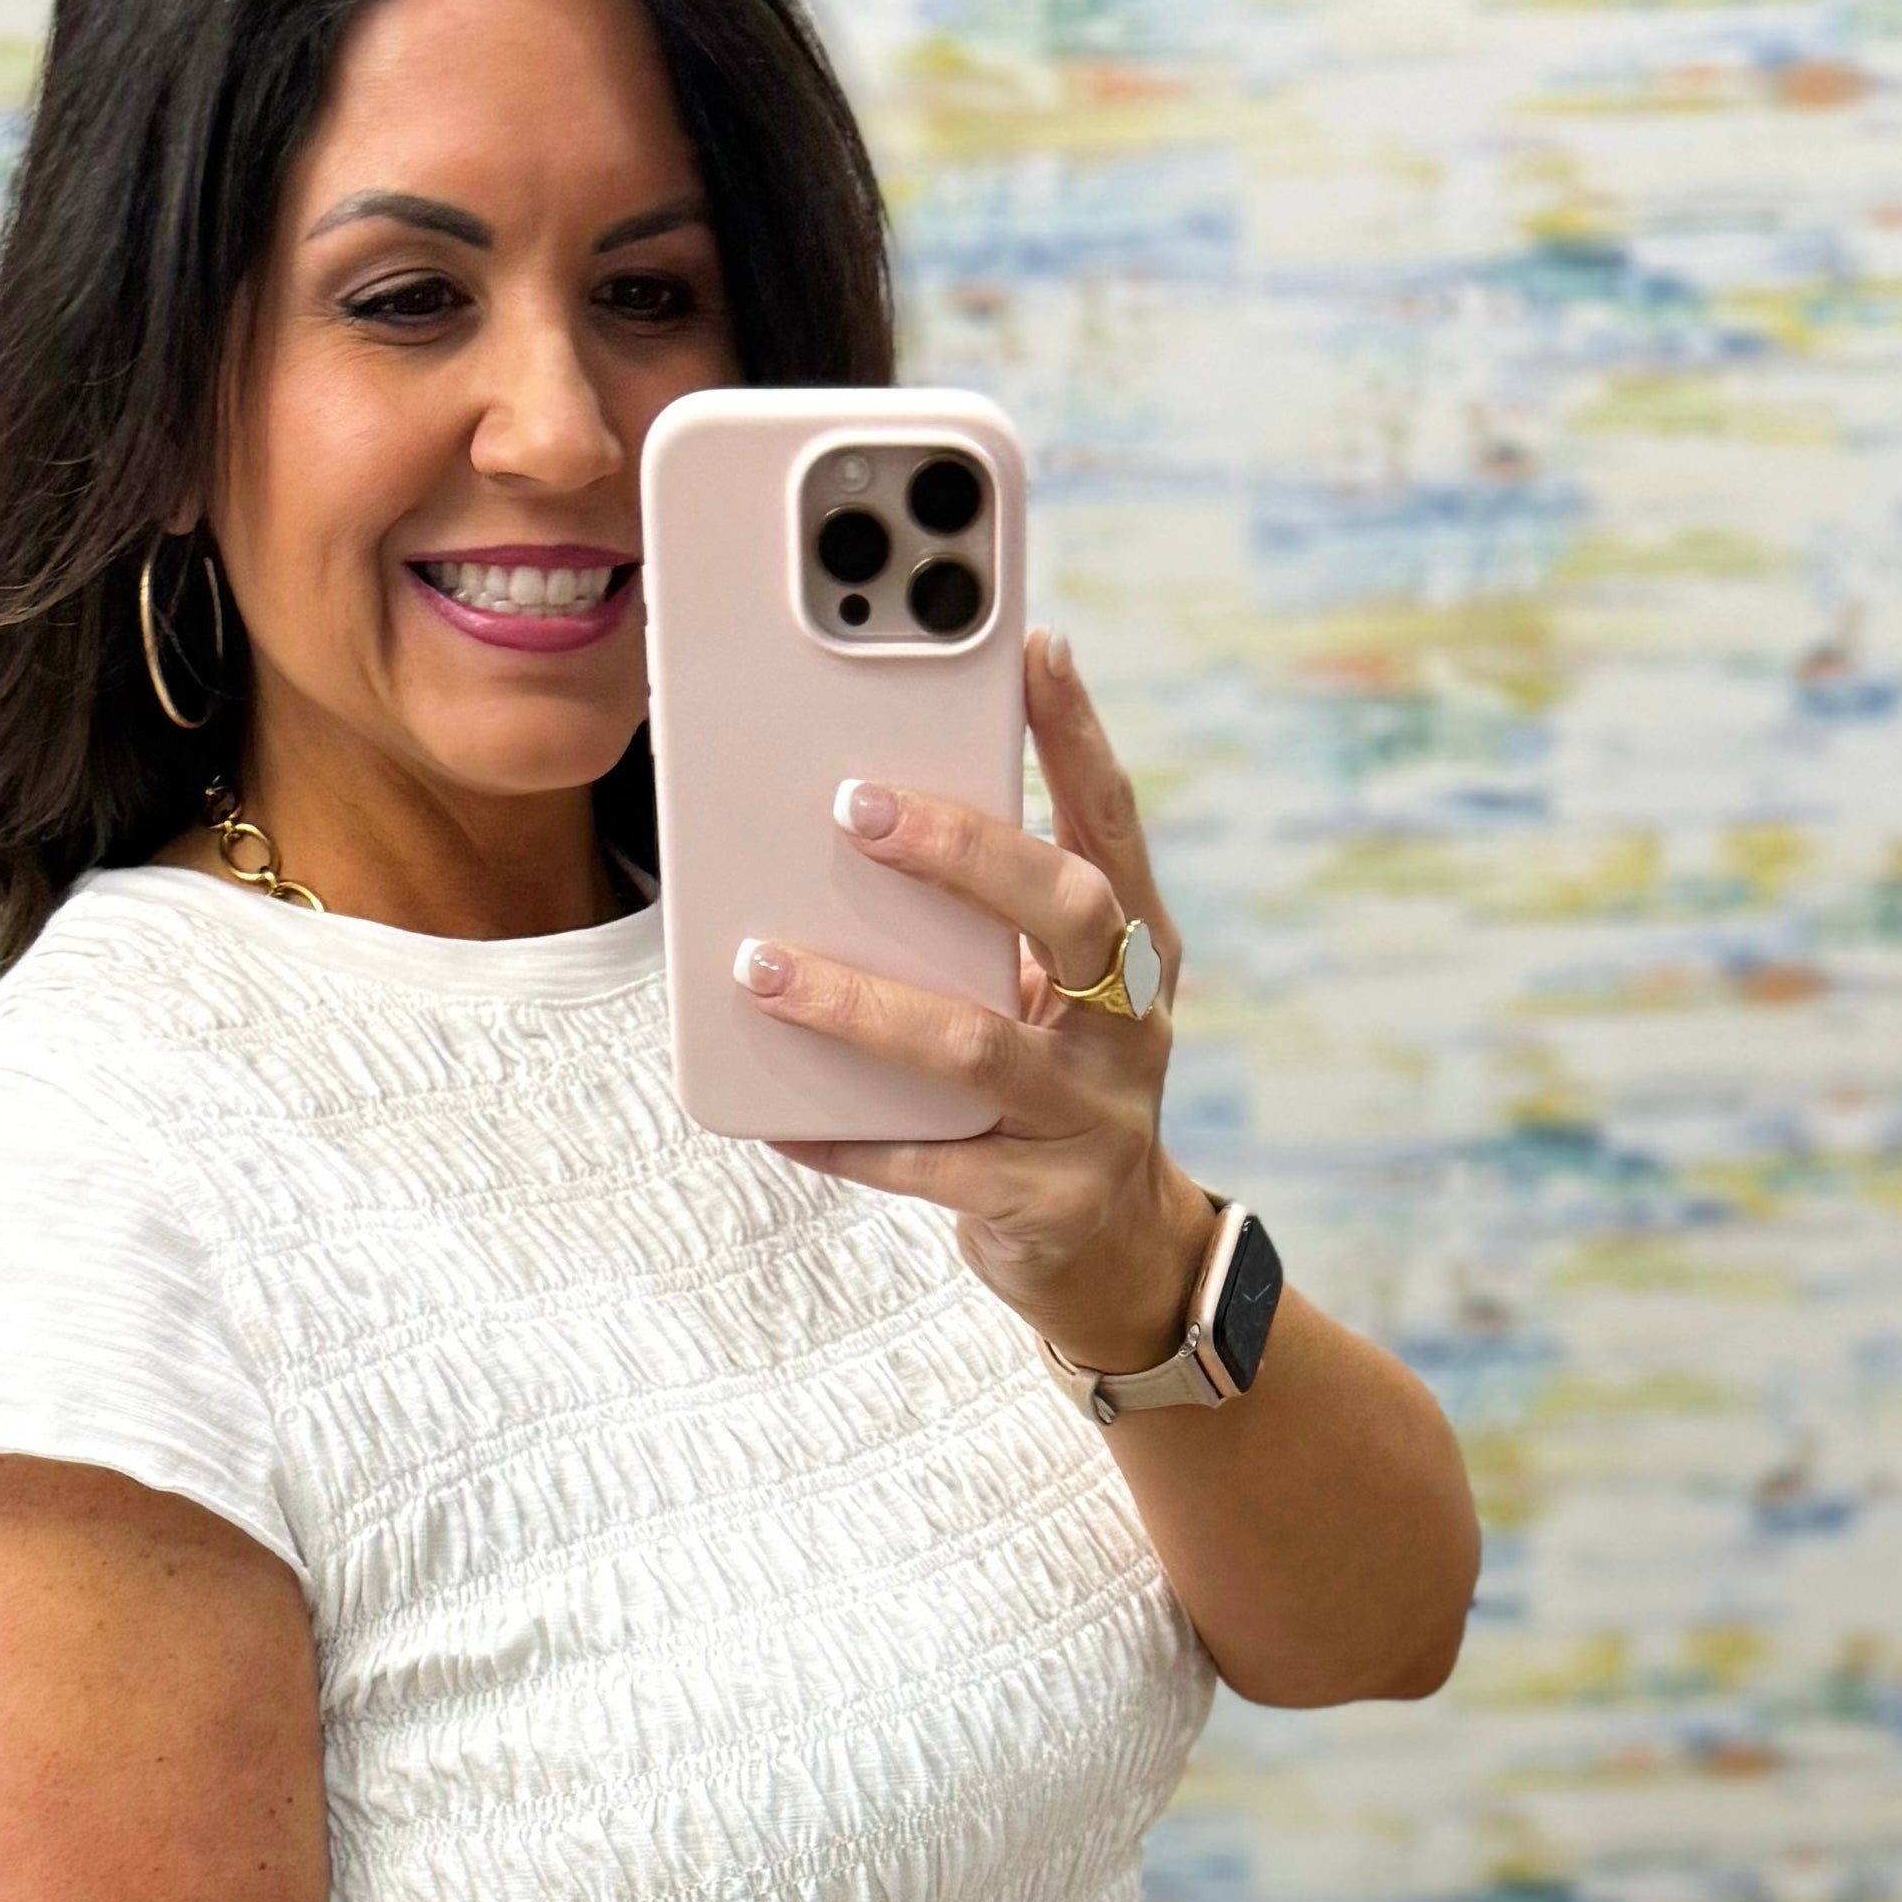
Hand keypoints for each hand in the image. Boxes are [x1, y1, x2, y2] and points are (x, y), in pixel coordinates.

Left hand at [739, 630, 1210, 1371]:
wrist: (1113, 1255)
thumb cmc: (1051, 1085)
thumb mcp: (1049, 993)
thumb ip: (989, 920)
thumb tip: (855, 813)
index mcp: (1138, 950)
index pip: (1114, 823)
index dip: (1079, 735)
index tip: (1033, 647)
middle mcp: (1133, 1025)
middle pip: (1070, 914)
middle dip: (964, 852)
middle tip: (854, 806)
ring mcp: (1094, 1117)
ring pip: (977, 1048)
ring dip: (861, 1003)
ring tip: (764, 967)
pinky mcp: (1043, 1202)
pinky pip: (931, 1166)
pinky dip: (847, 1138)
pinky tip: (776, 1116)